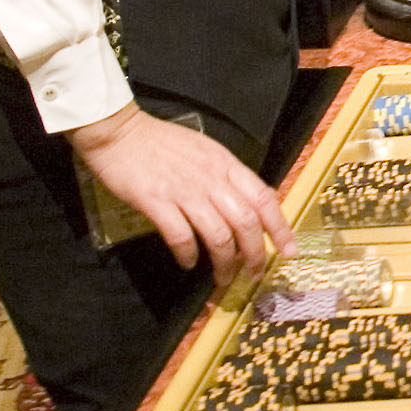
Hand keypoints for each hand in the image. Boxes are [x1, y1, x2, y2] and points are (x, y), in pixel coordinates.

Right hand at [69, 103, 292, 286]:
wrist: (121, 132)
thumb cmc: (162, 142)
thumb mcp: (206, 151)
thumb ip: (227, 175)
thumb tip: (248, 203)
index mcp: (226, 164)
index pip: (264, 198)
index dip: (280, 226)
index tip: (289, 249)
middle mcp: (211, 178)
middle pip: (246, 222)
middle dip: (255, 254)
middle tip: (255, 273)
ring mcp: (184, 191)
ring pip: (218, 235)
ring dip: (224, 262)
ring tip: (223, 278)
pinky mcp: (156, 202)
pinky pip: (181, 236)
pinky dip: (188, 254)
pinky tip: (188, 262)